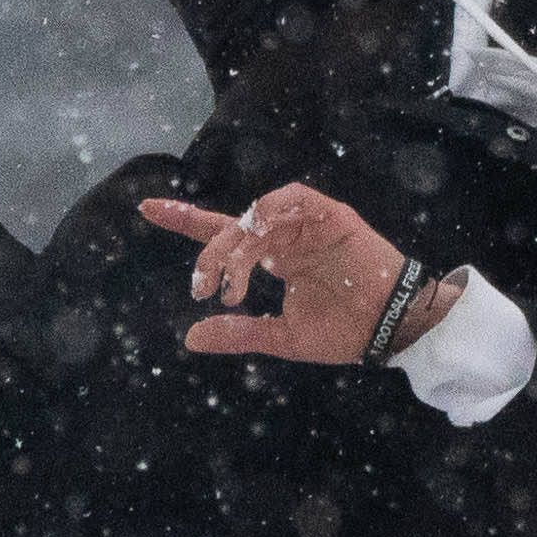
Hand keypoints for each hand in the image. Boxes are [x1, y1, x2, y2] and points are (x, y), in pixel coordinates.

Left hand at [142, 185, 413, 365]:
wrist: (390, 329)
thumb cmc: (343, 331)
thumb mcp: (281, 337)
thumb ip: (239, 334)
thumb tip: (190, 337)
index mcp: (274, 258)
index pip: (222, 233)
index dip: (186, 220)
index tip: (146, 209)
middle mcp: (285, 236)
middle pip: (232, 228)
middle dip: (210, 254)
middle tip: (203, 288)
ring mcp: (307, 223)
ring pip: (256, 217)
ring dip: (236, 244)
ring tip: (232, 279)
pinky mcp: (330, 215)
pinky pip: (293, 199)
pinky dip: (270, 211)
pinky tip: (258, 235)